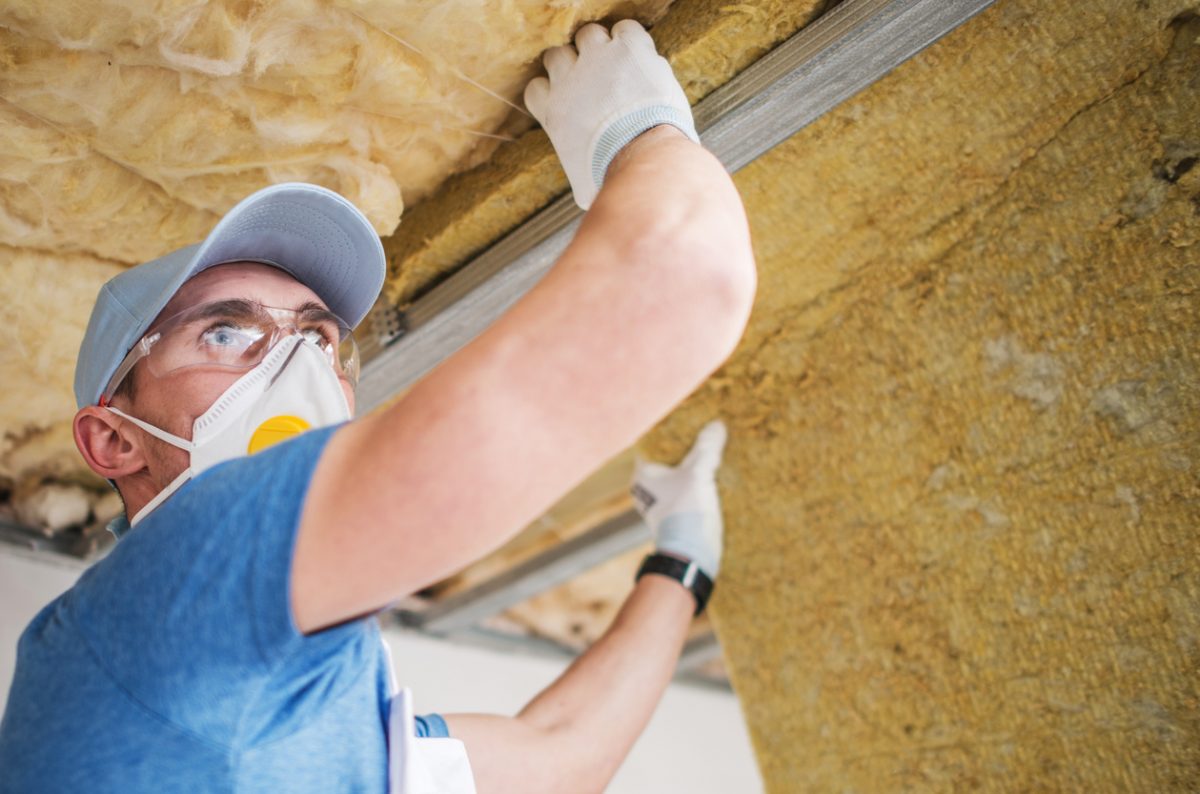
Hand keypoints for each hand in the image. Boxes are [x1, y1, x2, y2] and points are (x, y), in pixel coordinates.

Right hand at [524, 20, 699, 209]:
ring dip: (602, 47)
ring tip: (620, 65)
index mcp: (553, 111)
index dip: (554, 90)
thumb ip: (578, 176)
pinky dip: (631, 39)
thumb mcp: (583, 184)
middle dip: (575, 64)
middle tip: (597, 80)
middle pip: (557, 55)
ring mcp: (598, 59)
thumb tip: (583, 199)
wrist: (641, 155)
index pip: (536, 88)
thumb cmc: (612, 177)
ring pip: (588, 35)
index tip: (571, 99)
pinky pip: (625, 28)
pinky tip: (640, 56)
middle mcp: (568, 79)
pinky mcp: (628, 47)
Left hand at [630, 420, 726, 577]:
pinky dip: (700, 482)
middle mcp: (648, 488)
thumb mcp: (698, 474)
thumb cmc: (686, 512)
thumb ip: (707, 447)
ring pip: (680, 475)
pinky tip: (718, 474)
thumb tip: (717, 425)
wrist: (692, 555)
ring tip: (715, 449)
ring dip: (696, 466)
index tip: (689, 420)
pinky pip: (689, 490)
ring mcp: (662, 502)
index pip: (654, 444)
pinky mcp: (677, 514)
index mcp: (643, 475)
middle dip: (687, 448)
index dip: (671, 432)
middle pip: (669, 460)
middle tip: (706, 432)